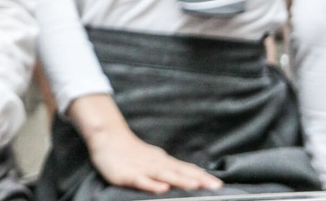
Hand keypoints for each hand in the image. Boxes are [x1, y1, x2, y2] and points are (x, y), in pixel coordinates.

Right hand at [86, 126, 221, 193]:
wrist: (107, 137)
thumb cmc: (131, 152)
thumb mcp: (154, 158)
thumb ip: (172, 167)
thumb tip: (194, 174)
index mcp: (164, 162)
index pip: (187, 170)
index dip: (202, 176)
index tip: (219, 184)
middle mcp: (157, 165)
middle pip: (180, 173)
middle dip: (198, 180)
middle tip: (216, 186)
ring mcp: (142, 169)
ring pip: (164, 175)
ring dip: (180, 181)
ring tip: (195, 186)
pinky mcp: (127, 175)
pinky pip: (141, 181)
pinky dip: (152, 185)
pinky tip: (162, 188)